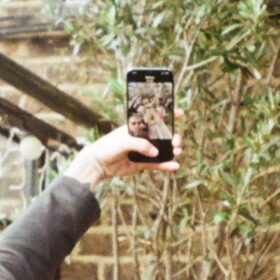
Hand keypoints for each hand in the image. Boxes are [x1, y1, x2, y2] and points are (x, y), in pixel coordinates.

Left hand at [64, 115, 183, 188]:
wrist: (98, 164)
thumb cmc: (108, 147)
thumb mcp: (122, 141)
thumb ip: (139, 144)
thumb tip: (155, 152)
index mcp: (138, 127)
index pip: (155, 118)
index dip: (169, 115)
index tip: (180, 113)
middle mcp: (144, 137)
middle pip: (164, 135)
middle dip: (174, 136)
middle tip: (176, 142)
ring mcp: (144, 150)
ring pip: (163, 149)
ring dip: (173, 150)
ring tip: (178, 152)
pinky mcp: (143, 163)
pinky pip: (158, 164)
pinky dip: (166, 165)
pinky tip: (175, 166)